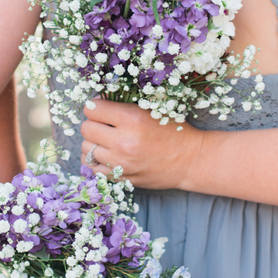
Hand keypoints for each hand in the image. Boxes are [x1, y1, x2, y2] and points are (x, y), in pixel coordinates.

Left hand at [80, 99, 204, 188]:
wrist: (191, 160)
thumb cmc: (174, 131)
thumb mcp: (154, 109)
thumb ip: (125, 103)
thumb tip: (96, 100)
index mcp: (132, 119)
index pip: (92, 108)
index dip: (96, 106)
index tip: (103, 108)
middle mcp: (123, 141)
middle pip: (86, 128)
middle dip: (93, 123)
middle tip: (105, 124)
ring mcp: (121, 162)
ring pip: (86, 148)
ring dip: (93, 142)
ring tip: (107, 140)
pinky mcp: (121, 178)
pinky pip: (91, 168)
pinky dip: (94, 160)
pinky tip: (105, 154)